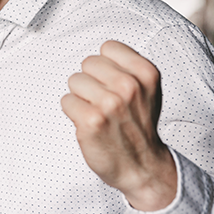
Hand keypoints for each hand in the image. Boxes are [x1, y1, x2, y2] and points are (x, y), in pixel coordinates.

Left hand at [60, 40, 176, 210]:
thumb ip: (128, 67)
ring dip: (81, 97)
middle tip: (105, 101)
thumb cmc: (139, 126)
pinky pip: (66, 101)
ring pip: (74, 81)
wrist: (143, 166)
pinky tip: (89, 123)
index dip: (106, 66)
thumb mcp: (148, 90)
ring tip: (98, 112)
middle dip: (91, 81)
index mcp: (146, 73)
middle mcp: (130, 86)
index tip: (113, 83)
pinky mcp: (91, 121)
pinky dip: (73, 113)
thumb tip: (100, 53)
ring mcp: (110, 104)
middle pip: (88, 63)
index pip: (108, 47)